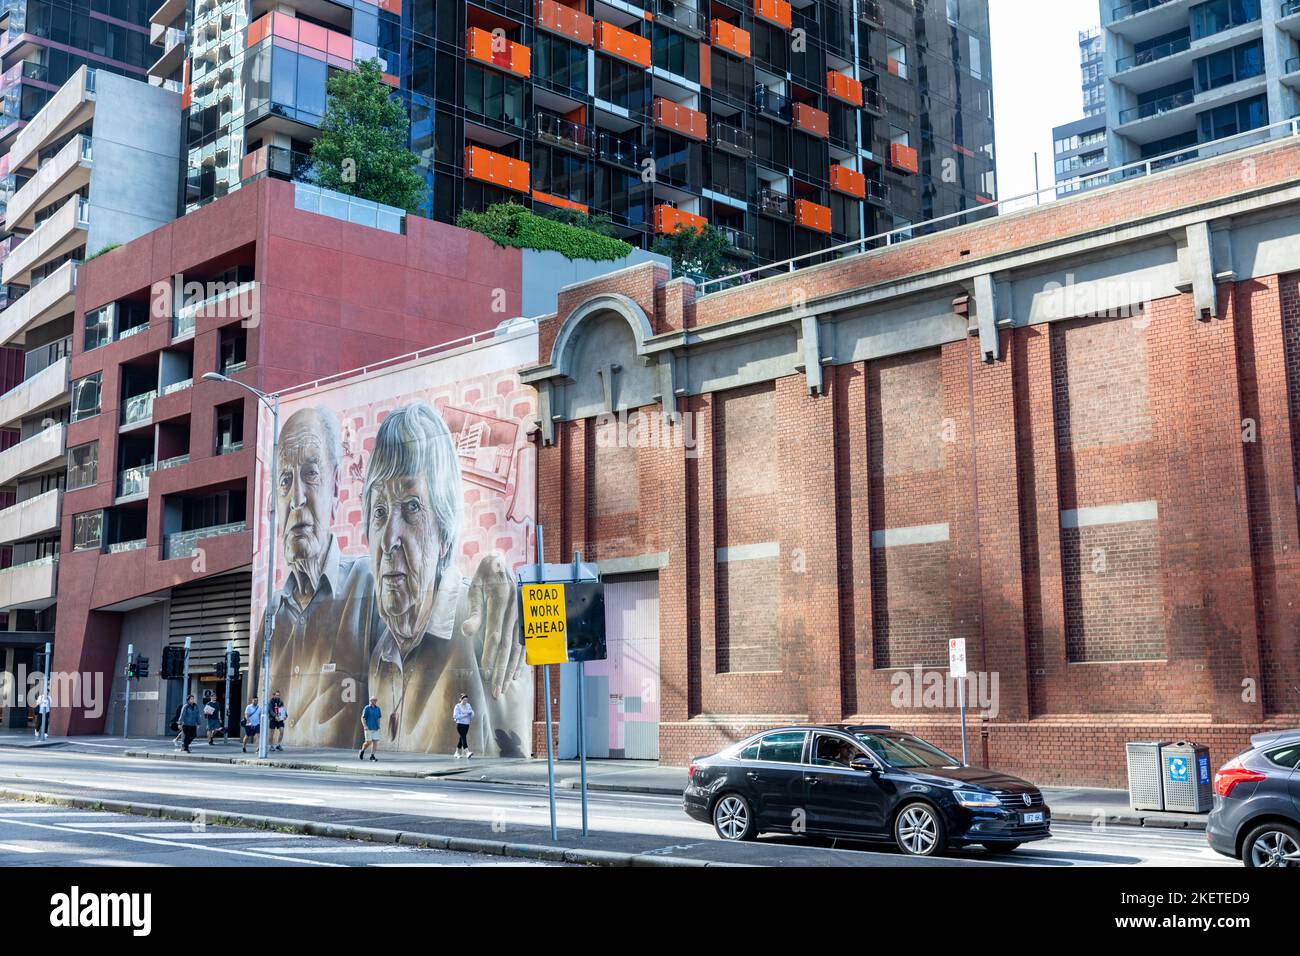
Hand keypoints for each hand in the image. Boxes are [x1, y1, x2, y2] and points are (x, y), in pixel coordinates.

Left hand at [463, 552, 521, 698]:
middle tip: (495, 690)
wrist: (501, 562)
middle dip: (501, 669)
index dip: (491, 653)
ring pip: (518, 647)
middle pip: (508, 645)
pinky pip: (526, 643)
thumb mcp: (474, 589)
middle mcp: (516, 610)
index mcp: (502, 601)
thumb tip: (466, 633)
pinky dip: (521, 660)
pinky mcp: (526, 619)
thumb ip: (473, 612)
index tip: (485, 671)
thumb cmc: (484, 578)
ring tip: (504, 686)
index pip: (496, 633)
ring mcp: (523, 615)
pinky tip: (516, 673)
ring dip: (511, 668)